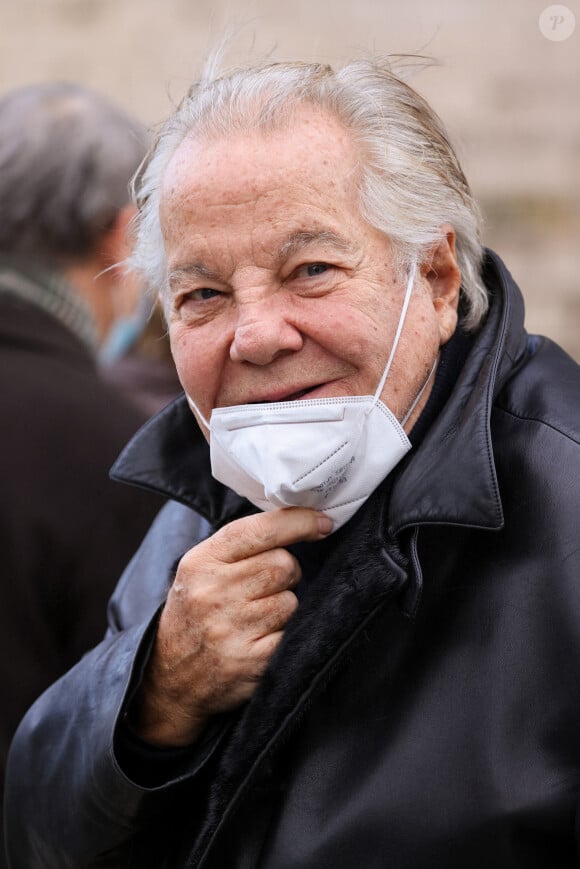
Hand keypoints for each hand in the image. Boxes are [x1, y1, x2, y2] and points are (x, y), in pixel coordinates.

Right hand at [130, 507, 332, 745]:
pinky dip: (284, 634)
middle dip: (286, 573)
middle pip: (283, 564)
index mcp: (201, 562)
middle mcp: (214, 593)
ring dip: (284, 607)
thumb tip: (302, 521)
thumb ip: (242, 544)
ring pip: (291, 600)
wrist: (171, 677)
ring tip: (256, 618)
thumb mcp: (201, 570)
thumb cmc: (195, 614)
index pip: (260, 530)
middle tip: (265, 588)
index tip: (323, 522)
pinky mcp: (252, 660)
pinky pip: (292, 633)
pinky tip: (262, 639)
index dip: (299, 522)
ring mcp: (232, 629)